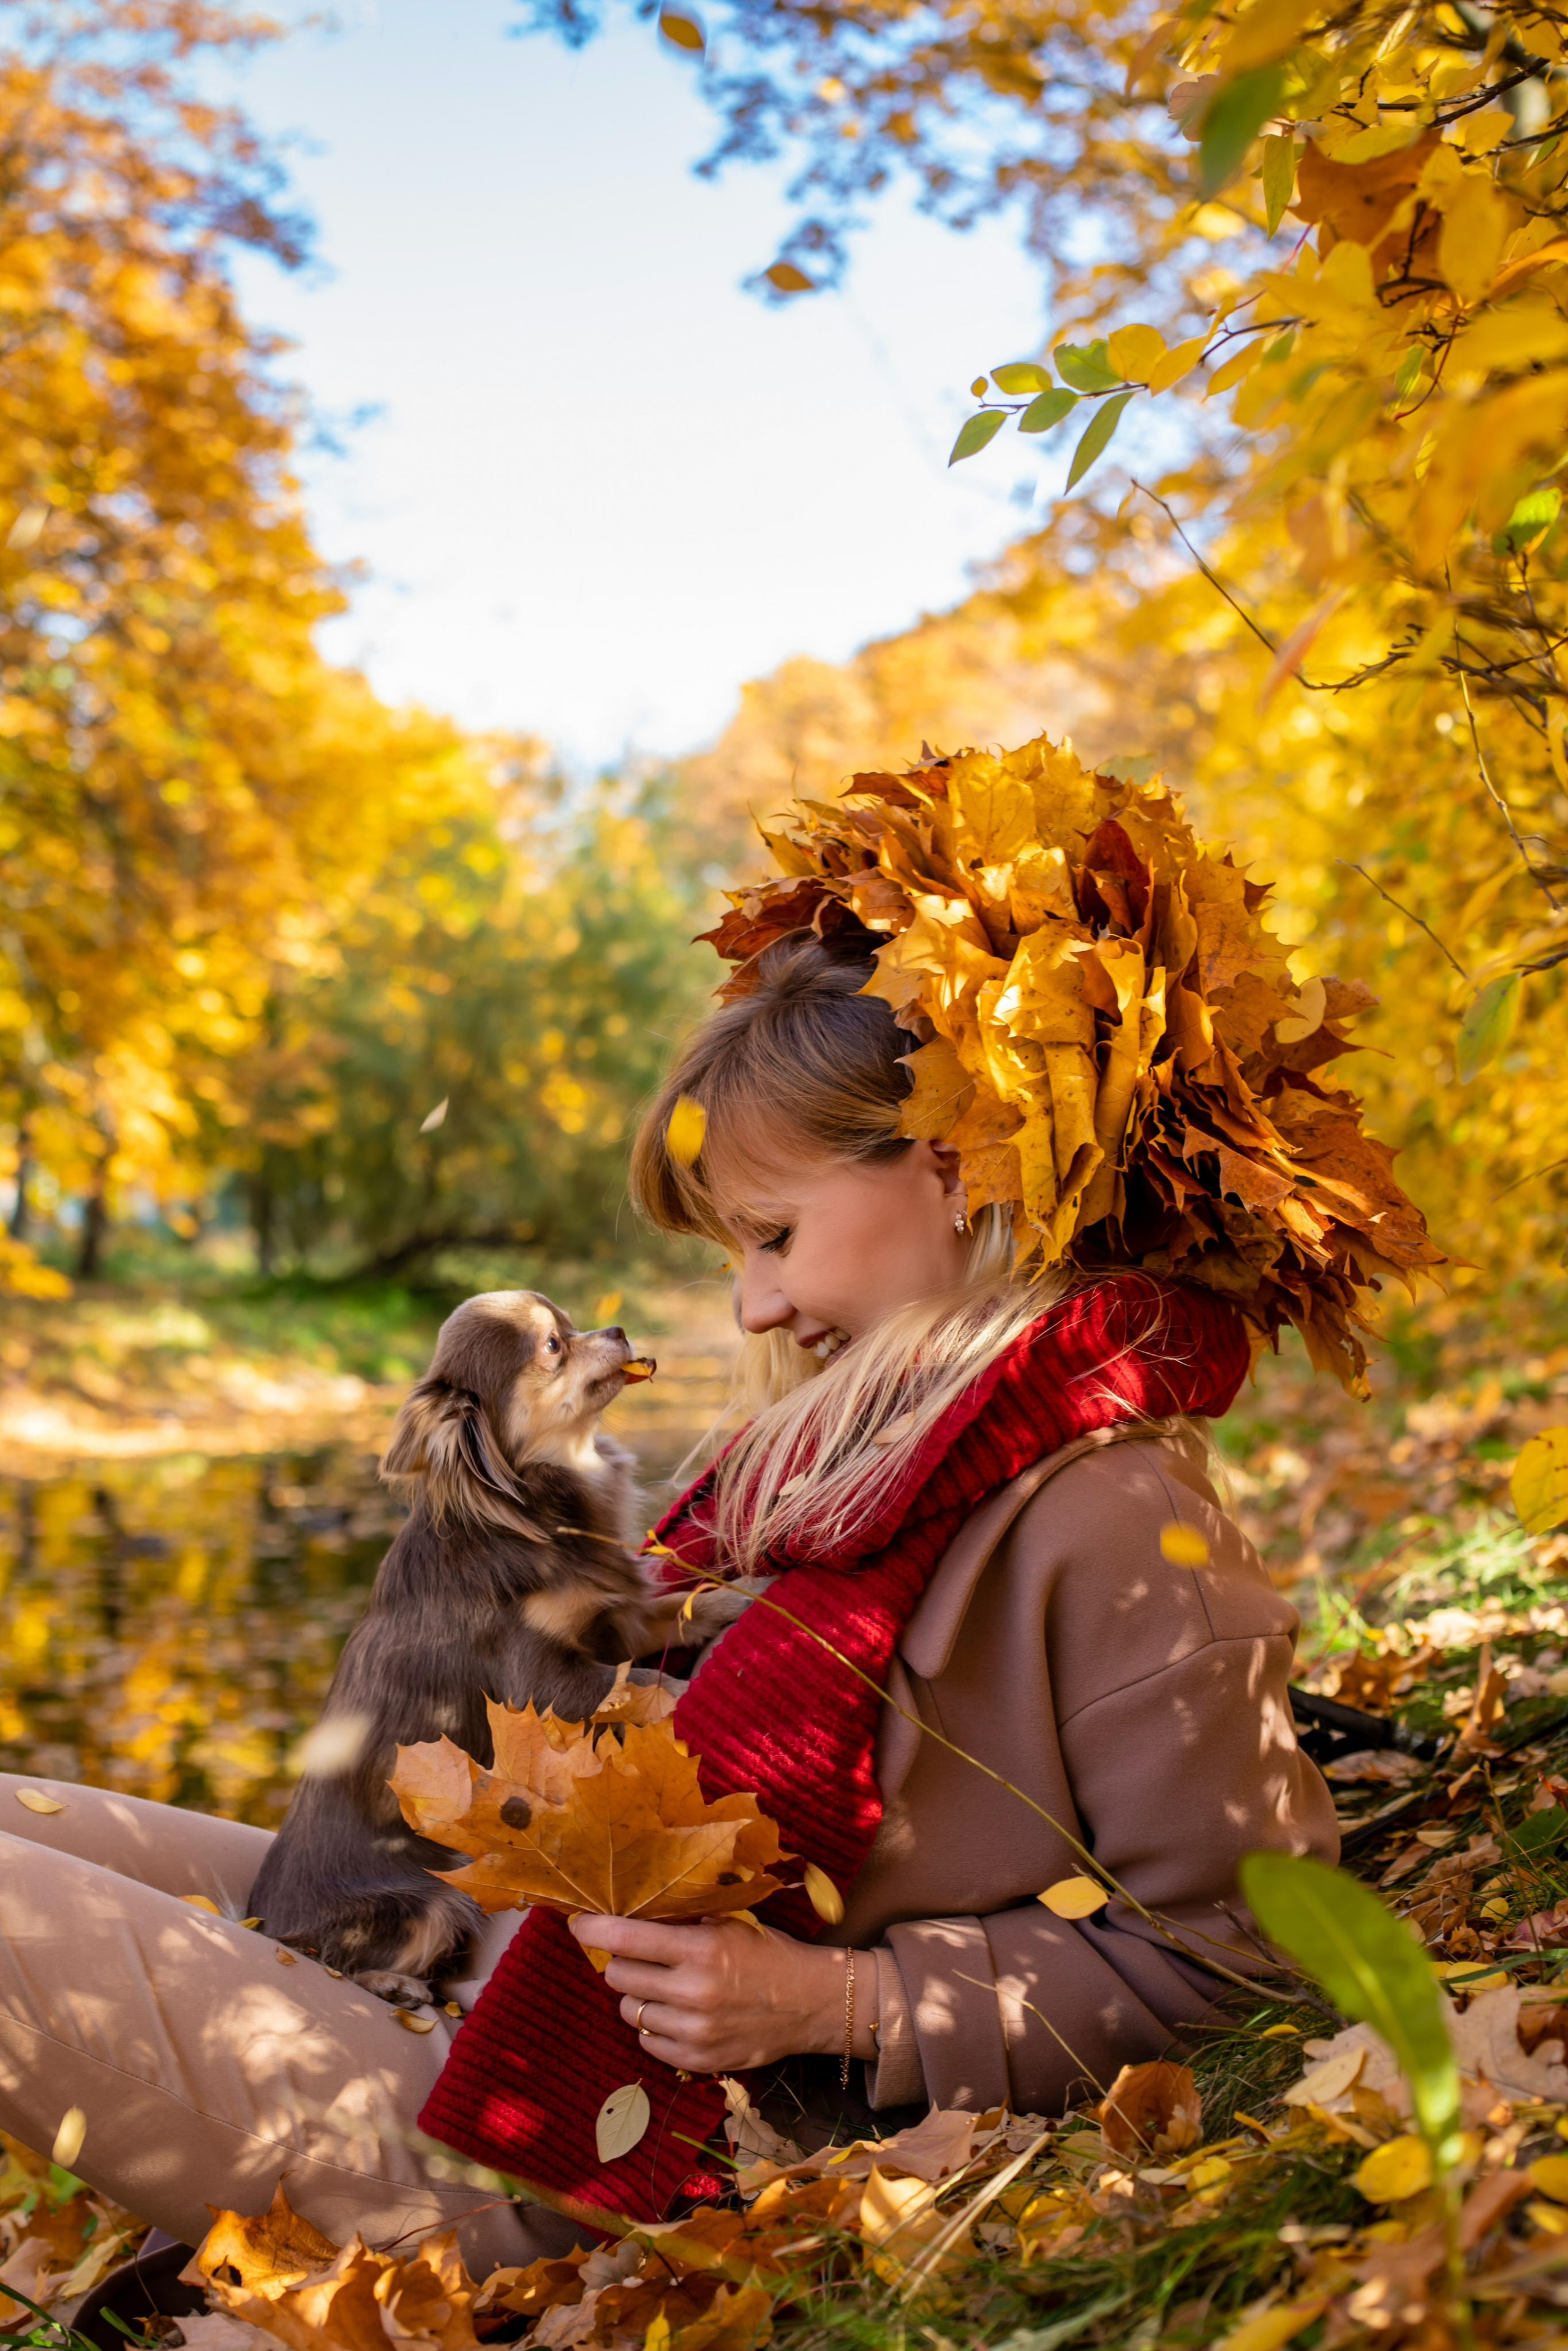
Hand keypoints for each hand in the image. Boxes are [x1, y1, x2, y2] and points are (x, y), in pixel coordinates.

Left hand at [568, 1912, 872, 2074]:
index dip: (594, 1930)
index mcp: (701, 1950)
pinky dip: (652, 2026)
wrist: (812, 2003)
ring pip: (628, 2011)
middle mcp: (693, 1993)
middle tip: (638, 1957)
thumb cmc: (768, 1954)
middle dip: (622, 1963)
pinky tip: (675, 2013)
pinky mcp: (697, 2061)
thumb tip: (628, 1916)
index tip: (579, 1924)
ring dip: (637, 1996)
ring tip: (663, 1987)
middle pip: (619, 1976)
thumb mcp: (728, 1925)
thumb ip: (681, 1923)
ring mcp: (693, 2032)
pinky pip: (647, 2043)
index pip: (626, 1939)